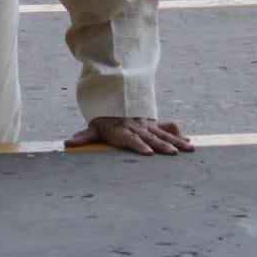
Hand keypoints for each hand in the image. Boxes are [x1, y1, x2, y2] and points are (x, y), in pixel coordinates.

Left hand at [65, 117, 192, 156]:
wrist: (116, 102)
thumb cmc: (104, 121)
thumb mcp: (93, 128)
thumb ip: (83, 138)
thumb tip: (67, 144)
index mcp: (122, 130)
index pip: (131, 138)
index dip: (138, 145)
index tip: (147, 153)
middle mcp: (137, 128)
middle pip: (151, 137)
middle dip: (162, 145)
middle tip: (173, 154)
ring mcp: (147, 126)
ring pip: (163, 134)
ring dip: (176, 142)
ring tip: (189, 148)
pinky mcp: (154, 126)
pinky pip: (167, 130)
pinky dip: (178, 134)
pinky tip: (189, 141)